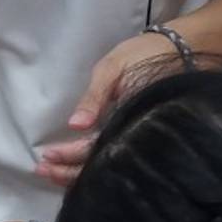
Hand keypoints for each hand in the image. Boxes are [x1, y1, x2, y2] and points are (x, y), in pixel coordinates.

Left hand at [35, 32, 182, 185]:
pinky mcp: (138, 135)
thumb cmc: (143, 55)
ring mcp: (138, 138)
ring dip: (78, 172)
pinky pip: (114, 157)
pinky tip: (76, 167)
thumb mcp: (112, 69)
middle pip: (100, 166)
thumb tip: (76, 125)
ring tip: (51, 173)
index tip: (46, 157)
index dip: (69, 156)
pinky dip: (93, 165)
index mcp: (126, 121)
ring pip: (107, 166)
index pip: (94, 149)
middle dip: (68, 172)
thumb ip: (94, 98)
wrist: (180, 48)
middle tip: (41, 171)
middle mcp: (133, 136)